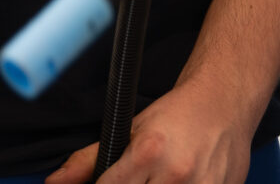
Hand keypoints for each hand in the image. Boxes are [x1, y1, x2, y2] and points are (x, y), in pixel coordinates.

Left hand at [46, 79, 256, 183]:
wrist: (226, 103)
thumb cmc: (177, 115)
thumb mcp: (130, 129)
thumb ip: (90, 160)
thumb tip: (54, 183)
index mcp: (148, 152)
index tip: (112, 182)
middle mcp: (176, 174)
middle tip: (141, 178)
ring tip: (159, 180)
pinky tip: (182, 183)